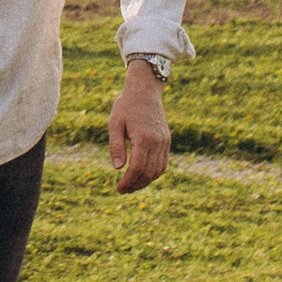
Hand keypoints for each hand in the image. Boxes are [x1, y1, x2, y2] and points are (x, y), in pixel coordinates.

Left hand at [109, 64, 169, 193]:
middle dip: (135, 185)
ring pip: (158, 170)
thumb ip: (116, 146)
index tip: (119, 189)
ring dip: (145, 181)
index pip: (137, 169)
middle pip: (148, 173)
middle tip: (123, 190)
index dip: (128, 182)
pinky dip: (154, 173)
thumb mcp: (115, 123)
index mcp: (143, 138)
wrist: (145, 91)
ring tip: (132, 185)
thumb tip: (118, 168)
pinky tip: (143, 175)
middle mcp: (157, 142)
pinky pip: (163, 163)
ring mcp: (164, 142)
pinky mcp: (167, 141)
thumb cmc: (126, 106)